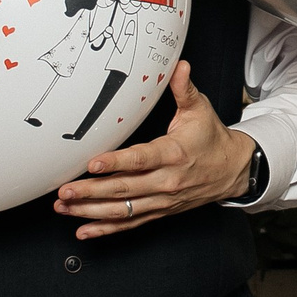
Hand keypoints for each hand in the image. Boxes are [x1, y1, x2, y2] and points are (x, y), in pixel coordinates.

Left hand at [53, 62, 253, 240]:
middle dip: (92, 191)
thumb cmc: (212, 139)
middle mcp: (167, 181)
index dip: (115, 163)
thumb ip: (184, 89)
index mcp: (174, 154)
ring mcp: (162, 200)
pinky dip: (106, 229)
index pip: (140, 159)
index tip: (92, 164)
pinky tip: (84, 229)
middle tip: (66, 189)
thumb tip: (179, 66)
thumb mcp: (200, 110)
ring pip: (123, 210)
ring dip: (91, 211)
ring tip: (64, 207)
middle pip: (125, 188)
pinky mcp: (160, 211)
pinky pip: (130, 224)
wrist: (232, 170)